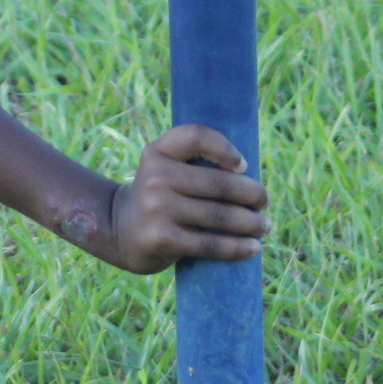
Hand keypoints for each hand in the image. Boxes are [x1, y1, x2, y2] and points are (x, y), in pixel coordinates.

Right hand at [93, 125, 271, 273]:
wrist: (118, 231)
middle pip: (219, 183)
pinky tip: (254, 247)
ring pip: (220, 216)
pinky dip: (237, 247)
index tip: (243, 166)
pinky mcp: (162, 239)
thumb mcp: (164, 166)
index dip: (225, 147)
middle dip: (252, 194)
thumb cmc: (157, 196)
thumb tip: (249, 175)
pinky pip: (210, 244)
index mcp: (157, 152)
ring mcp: (157, 209)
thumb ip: (195, 161)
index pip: (196, 135)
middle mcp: (155, 177)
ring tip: (264, 226)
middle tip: (264, 202)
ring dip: (251, 223)